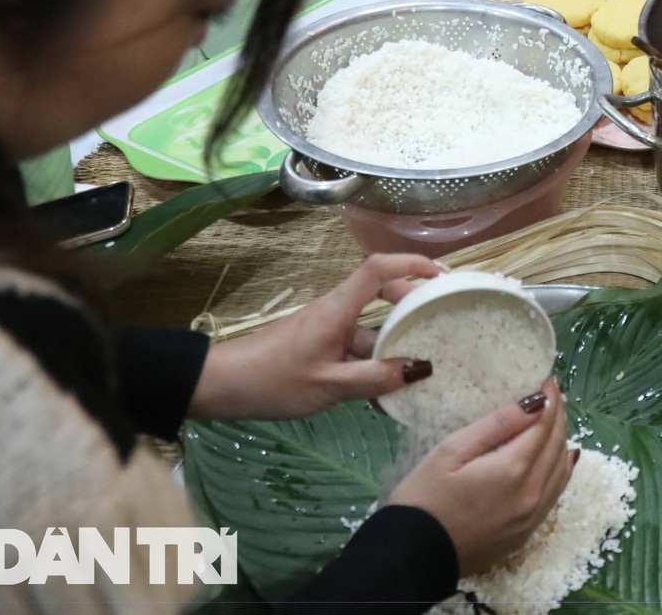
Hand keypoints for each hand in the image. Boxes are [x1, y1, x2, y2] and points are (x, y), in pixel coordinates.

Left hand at [189, 254, 442, 420]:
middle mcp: (335, 312)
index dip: (413, 264)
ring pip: (369, 332)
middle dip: (412, 309)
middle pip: (382, 296)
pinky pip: (354, 352)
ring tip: (417, 377)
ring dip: (391, 350)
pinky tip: (382, 398)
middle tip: (440, 327)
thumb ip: (375, 379)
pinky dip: (371, 368)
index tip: (444, 277)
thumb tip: (422, 368)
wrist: (217, 387)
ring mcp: (325, 331)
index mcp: (338, 309)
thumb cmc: (271, 380)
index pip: (380, 268)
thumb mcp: (328, 385)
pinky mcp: (316, 349)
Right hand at [390, 379, 575, 574]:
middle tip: (553, 394)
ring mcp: (532, 517)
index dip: (549, 399)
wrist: (412, 557)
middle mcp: (532, 494)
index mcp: (513, 470)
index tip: (548, 380)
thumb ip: (496, 425)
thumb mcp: (451, 451)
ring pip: (561, 470)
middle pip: (557, 445)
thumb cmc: (423, 499)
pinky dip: (560, 469)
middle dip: (558, 416)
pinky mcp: (526, 532)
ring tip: (555, 419)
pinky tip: (559, 458)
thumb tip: (535, 401)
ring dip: (561, 441)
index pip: (544, 425)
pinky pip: (555, 493)